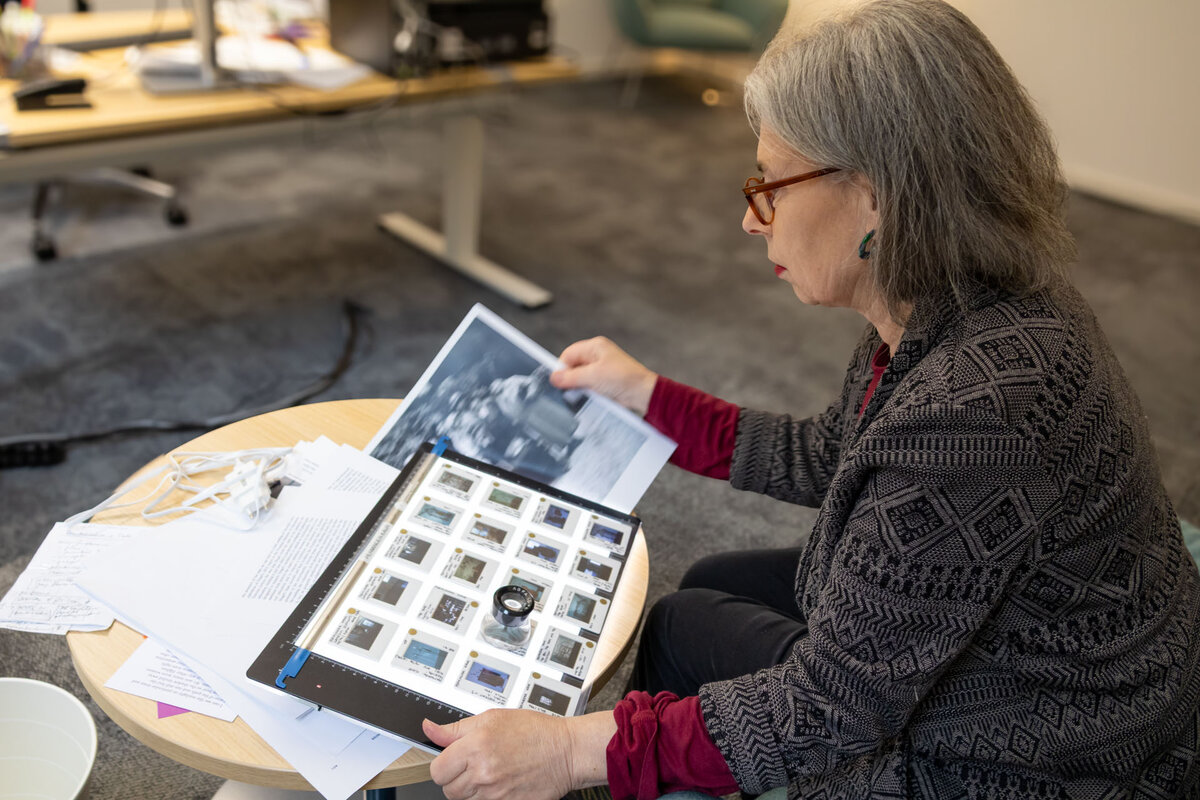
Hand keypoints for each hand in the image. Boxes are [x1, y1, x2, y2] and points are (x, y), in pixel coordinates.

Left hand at [424, 709, 614, 799]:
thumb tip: (429, 729)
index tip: (452, 759)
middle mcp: (483, 773)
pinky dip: (487, 797)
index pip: (437, 770)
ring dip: (471, 789)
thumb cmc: (534, 731)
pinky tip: (500, 783)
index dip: (443, 764)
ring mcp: (495, 793)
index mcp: (476, 747)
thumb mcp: (493, 718)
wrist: (566, 752)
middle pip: (448, 789)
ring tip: (489, 772)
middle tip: (472, 765)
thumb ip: (456, 729)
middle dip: (455, 778)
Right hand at [551, 337, 657, 415]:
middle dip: (570, 379)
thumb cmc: (624, 379)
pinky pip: (588, 385)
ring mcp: (601, 369)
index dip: (562, 368)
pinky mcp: (604, 381)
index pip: (569, 354)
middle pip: (573, 366)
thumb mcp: (593, 376)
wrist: (643, 393)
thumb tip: (554, 378)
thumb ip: (571, 377)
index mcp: (595, 347)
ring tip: (582, 394)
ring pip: (580, 377)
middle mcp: (597, 355)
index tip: (557, 382)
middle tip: (568, 390)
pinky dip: (586, 392)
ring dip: (579, 387)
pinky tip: (588, 398)